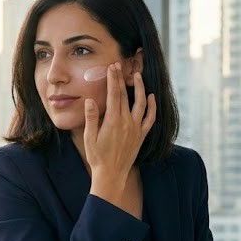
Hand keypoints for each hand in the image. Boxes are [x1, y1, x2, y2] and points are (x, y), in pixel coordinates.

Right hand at [84, 62, 155, 210]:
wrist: (112, 175)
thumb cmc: (97, 157)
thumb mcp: (89, 138)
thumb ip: (91, 118)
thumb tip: (90, 101)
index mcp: (113, 121)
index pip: (114, 94)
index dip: (113, 79)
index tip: (112, 67)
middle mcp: (127, 122)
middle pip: (126, 95)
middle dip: (122, 78)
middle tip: (120, 66)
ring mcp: (136, 128)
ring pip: (141, 103)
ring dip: (140, 88)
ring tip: (137, 76)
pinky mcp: (141, 135)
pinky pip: (150, 118)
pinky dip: (152, 106)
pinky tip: (151, 97)